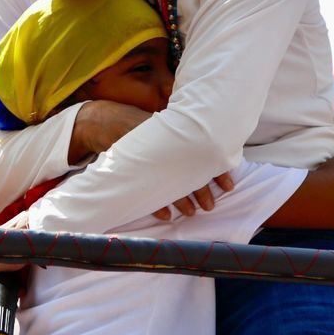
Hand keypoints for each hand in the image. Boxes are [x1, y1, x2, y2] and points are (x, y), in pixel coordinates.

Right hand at [71, 100, 236, 218]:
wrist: (104, 120)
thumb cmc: (138, 124)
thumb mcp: (161, 124)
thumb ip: (181, 134)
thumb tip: (212, 144)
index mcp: (175, 132)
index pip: (204, 153)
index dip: (218, 171)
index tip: (229, 186)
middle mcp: (164, 144)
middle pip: (190, 171)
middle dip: (202, 191)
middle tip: (209, 206)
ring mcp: (147, 156)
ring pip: (170, 183)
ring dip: (182, 201)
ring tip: (190, 213)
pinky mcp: (130, 166)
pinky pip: (147, 190)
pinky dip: (156, 204)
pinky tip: (165, 214)